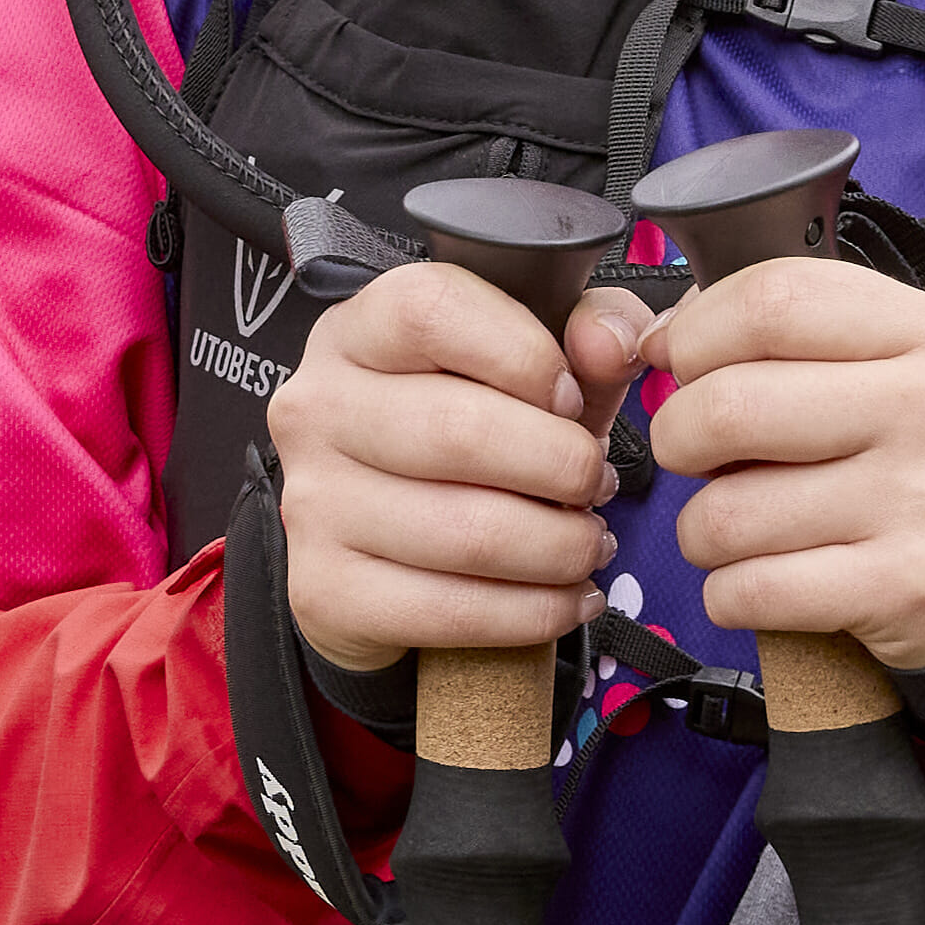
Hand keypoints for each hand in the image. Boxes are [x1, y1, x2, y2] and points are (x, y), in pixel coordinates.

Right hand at [269, 265, 658, 668]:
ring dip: (561, 548)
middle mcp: (317, 409)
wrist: (376, 543)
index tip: (568, 397)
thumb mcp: (528, 364)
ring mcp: (314, 503)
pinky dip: (533, 613)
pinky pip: (451, 610)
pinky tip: (566, 598)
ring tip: (588, 544)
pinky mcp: (327, 590)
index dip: (524, 355)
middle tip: (595, 485)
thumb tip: (610, 345)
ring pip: (468, 533)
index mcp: (358, 331)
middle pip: (458, 431)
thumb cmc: (461, 434)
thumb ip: (588, 331)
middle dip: (561, 467)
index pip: (433, 312)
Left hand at [643, 260, 924, 672]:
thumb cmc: (914, 454)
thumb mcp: (887, 362)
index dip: (696, 333)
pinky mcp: (906, 588)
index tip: (683, 362)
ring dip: (703, 529)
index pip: (771, 300)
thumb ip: (782, 329)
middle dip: (679, 437)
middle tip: (697, 454)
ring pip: (724, 513)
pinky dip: (729, 592)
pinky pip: (749, 590)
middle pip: (728, 407)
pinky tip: (763, 578)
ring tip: (742, 525)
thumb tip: (661, 335)